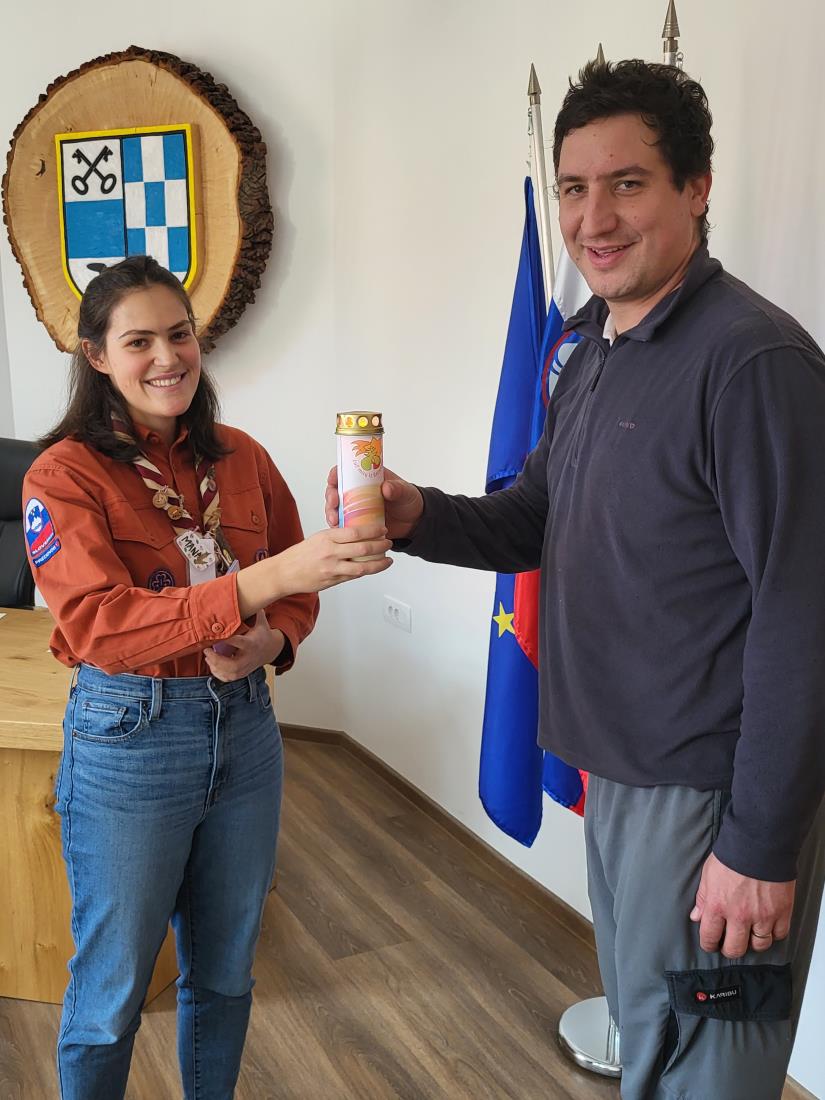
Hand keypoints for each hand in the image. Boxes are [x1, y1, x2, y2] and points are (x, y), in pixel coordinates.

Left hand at [204, 611, 284, 681]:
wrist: (271, 650)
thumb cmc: (262, 634)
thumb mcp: (261, 621)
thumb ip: (254, 611)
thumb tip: (249, 596)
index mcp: (253, 644)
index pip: (239, 642)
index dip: (227, 639)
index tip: (216, 636)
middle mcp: (249, 658)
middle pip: (232, 664)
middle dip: (217, 660)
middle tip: (206, 650)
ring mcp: (246, 668)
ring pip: (229, 673)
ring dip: (215, 667)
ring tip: (208, 656)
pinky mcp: (242, 674)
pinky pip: (228, 678)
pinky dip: (218, 674)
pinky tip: (212, 665)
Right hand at [272, 524, 391, 595]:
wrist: (284, 573)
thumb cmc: (300, 554)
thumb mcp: (318, 538)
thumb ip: (337, 536)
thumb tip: (357, 533)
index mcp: (327, 538)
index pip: (355, 532)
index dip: (373, 530)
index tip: (383, 529)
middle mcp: (331, 553)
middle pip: (362, 548)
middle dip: (380, 546)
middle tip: (389, 543)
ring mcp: (332, 568)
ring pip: (362, 567)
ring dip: (378, 563)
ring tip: (388, 560)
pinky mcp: (333, 581)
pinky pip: (354, 576)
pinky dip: (366, 571)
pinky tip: (374, 568)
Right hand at [325, 465, 423, 539]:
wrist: (414, 522)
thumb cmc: (409, 501)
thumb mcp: (405, 491)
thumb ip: (397, 488)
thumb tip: (386, 488)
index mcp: (367, 478)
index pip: (346, 472)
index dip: (336, 475)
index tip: (333, 480)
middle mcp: (358, 492)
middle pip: (336, 491)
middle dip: (330, 497)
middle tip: (333, 504)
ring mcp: (356, 508)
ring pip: (336, 509)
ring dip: (331, 514)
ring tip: (334, 521)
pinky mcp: (358, 523)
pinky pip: (344, 525)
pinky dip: (339, 528)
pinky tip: (339, 532)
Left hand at [690, 851, 795, 957]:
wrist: (759, 843)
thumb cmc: (732, 854)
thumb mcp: (708, 874)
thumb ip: (702, 898)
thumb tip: (696, 916)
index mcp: (717, 905)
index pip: (709, 937)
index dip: (708, 944)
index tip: (710, 944)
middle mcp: (739, 915)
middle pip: (734, 949)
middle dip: (730, 949)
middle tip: (730, 943)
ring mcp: (762, 916)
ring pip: (759, 945)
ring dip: (753, 942)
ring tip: (750, 935)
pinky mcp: (782, 912)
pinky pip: (779, 935)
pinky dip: (773, 934)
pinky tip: (768, 927)